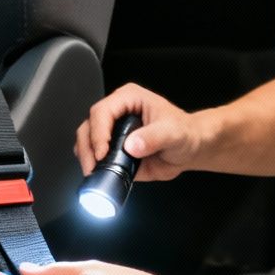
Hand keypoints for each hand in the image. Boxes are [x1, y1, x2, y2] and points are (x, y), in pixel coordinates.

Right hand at [74, 83, 205, 181]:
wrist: (189, 149)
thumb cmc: (184, 133)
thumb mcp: (174, 133)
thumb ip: (154, 137)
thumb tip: (132, 145)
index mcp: (128, 99)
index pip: (102, 111)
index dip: (98, 132)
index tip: (102, 152)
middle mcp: (116, 113)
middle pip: (88, 126)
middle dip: (87, 148)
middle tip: (94, 166)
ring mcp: (112, 132)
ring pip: (86, 141)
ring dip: (86, 158)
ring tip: (94, 172)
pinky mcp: (112, 150)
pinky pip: (94, 156)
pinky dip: (92, 166)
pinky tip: (98, 174)